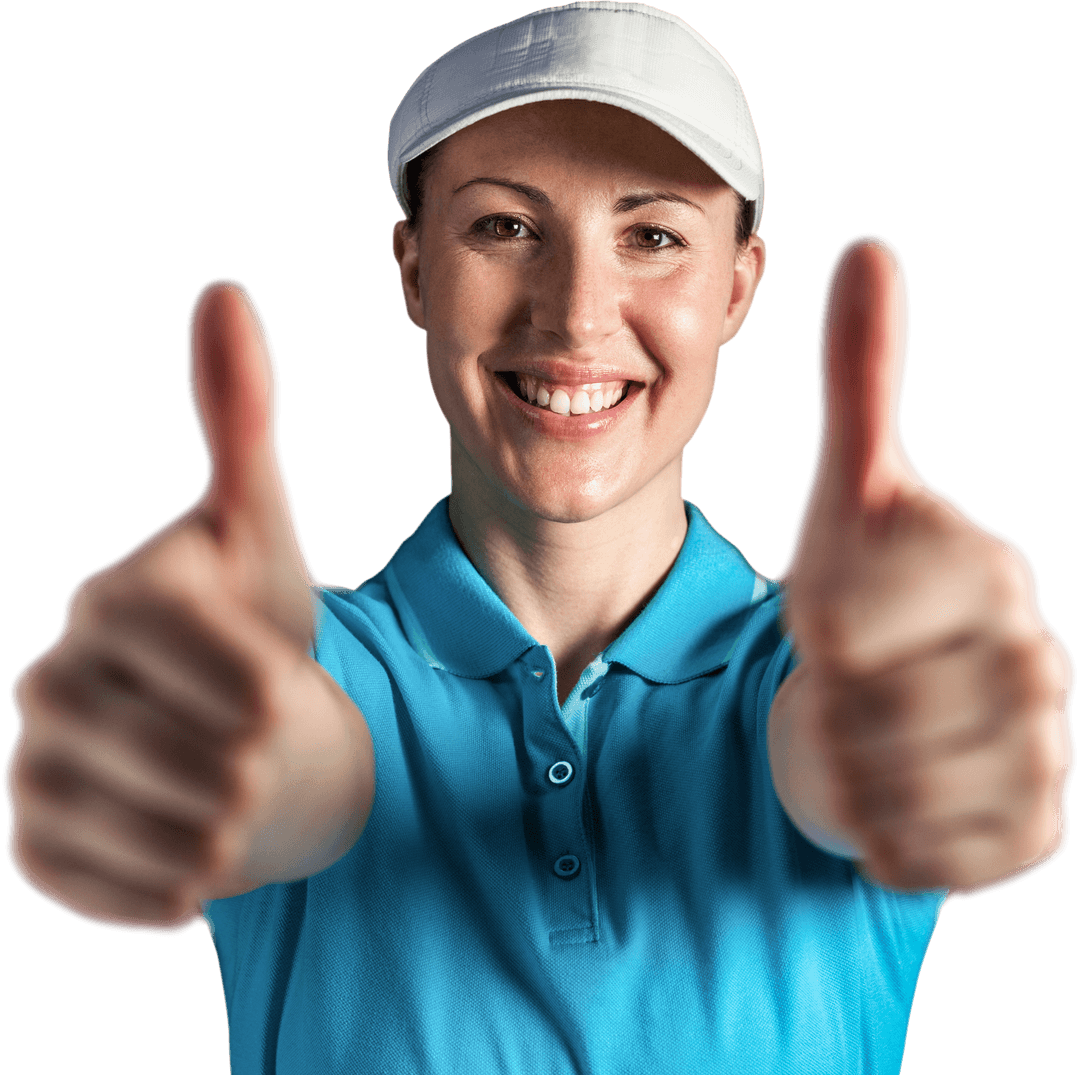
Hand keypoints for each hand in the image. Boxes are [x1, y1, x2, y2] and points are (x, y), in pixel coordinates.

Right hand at [6, 281, 373, 933]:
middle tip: (255, 739)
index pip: (248, 681)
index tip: (276, 677)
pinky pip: (140, 892)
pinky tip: (197, 840)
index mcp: (117, 600)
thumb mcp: (261, 528)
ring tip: (232, 786)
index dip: (287, 690)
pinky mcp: (37, 846)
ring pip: (192, 840)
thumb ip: (241, 416)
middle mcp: (54, 680)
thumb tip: (225, 293)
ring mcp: (35, 769)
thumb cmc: (256, 625)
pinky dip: (190, 878)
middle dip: (270, 764)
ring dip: (242, 824)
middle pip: (228, 769)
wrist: (227, 732)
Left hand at [767, 235, 1074, 893]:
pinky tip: (886, 801)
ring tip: (858, 744)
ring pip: (894, 795)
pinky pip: (930, 856)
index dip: (807, 645)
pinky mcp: (1030, 829)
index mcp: (990, 575)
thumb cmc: (858, 596)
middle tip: (836, 698)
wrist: (877, 708)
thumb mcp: (846, 493)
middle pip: (866, 721)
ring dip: (849, 777)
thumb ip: (860, 378)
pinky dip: (883, 838)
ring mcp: (1043, 751)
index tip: (820, 636)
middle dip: (826, 716)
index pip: (840, 636)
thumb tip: (868, 245)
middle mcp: (1036, 661)